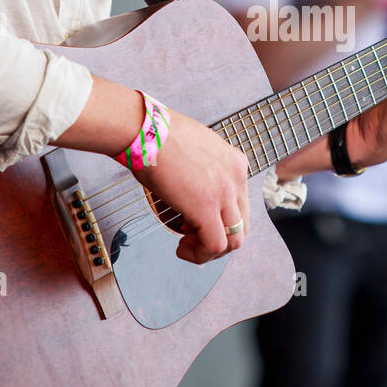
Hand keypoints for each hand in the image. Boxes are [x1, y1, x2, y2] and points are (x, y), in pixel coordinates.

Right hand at [134, 110, 249, 264]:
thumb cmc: (157, 136)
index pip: (240, 204)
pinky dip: (200, 255)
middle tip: (194, 239)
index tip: (196, 222)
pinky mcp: (206, 208)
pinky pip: (214, 245)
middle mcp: (236, 178)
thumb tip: (191, 191)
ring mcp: (224, 193)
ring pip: (234, 239)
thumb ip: (202, 170)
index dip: (220, 219)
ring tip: (186, 246)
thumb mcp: (194, 149)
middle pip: (242, 224)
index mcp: (235, 163)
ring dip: (210, 250)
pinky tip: (181, 249)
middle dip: (219, 238)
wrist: (144, 131)